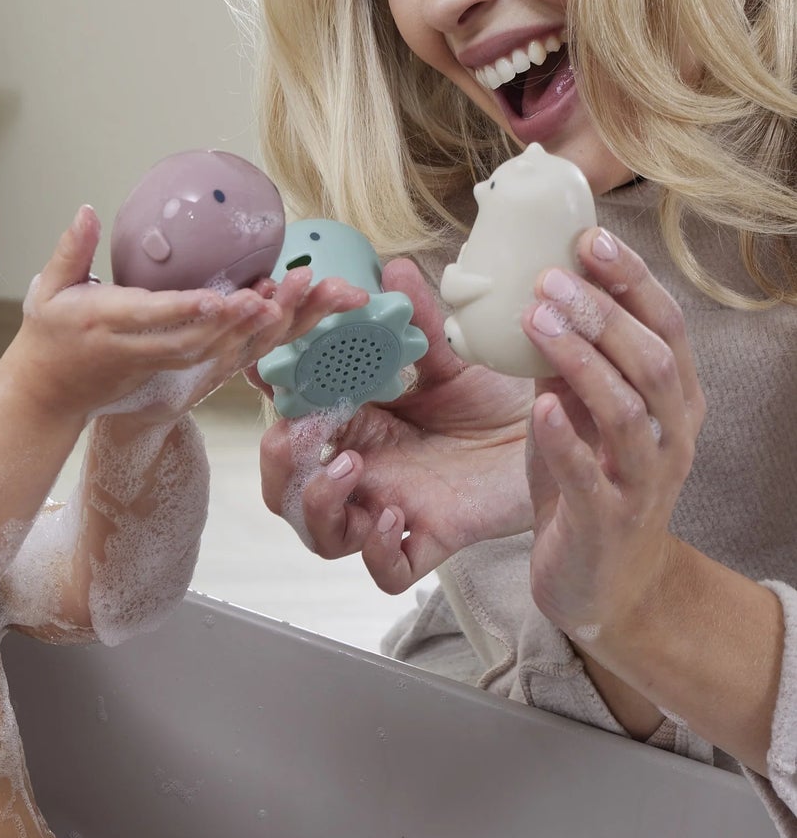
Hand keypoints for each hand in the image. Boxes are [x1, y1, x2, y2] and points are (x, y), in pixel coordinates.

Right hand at [17, 207, 367, 424]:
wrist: (53, 397)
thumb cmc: (51, 338)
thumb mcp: (49, 293)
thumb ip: (70, 250)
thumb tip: (87, 210)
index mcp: (112, 328)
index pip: (159, 320)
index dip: (197, 311)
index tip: (231, 297)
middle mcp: (147, 353)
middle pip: (210, 338)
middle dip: (255, 316)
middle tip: (295, 287)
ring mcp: (170, 368)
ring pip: (232, 350)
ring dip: (277, 324)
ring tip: (317, 292)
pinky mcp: (186, 374)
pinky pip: (236, 356)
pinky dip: (270, 334)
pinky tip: (302, 308)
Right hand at [256, 257, 533, 592]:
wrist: (568, 435)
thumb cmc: (502, 394)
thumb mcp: (456, 353)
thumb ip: (420, 318)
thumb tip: (391, 266)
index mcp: (354, 415)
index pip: (289, 405)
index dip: (268, 383)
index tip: (275, 365)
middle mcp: (362, 463)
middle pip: (282, 479)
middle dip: (276, 455)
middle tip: (299, 429)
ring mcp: (389, 505)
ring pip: (318, 532)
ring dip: (318, 502)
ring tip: (353, 467)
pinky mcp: (430, 540)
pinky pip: (384, 571)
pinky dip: (376, 550)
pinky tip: (395, 516)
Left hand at [522, 227, 703, 640]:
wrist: (603, 580)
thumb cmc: (590, 479)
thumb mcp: (580, 409)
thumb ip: (569, 358)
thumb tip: (538, 289)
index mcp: (672, 396)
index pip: (665, 324)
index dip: (632, 279)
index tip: (590, 237)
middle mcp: (671, 432)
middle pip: (653, 358)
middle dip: (603, 312)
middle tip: (550, 276)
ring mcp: (644, 478)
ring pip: (628, 410)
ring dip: (581, 359)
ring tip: (537, 320)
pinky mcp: (608, 519)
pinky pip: (592, 475)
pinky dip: (567, 439)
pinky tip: (541, 408)